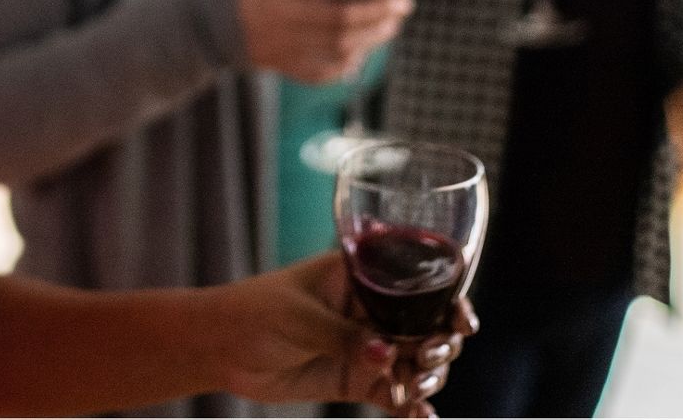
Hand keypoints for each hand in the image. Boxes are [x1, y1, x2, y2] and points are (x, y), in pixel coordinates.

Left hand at [207, 253, 477, 415]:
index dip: (448, 302)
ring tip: (411, 388)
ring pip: (416, 363)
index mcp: (361, 276)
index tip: (463, 323)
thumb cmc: (253, 312)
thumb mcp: (298, 317)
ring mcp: (367, 346)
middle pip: (427, 327)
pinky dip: (411, 408)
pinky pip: (395, 395)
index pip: (416, 285)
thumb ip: (341, 335)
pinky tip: (420, 418)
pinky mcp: (357, 379)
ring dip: (426, 377)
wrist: (220, 348)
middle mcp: (372, 310)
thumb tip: (384, 352)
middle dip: (439, 344)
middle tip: (425, 358)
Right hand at [235, 0, 413, 83]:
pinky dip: (352, 60)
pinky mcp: (286, 65)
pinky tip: (364, 49)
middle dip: (381, 10)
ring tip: (392, 24)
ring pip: (341, 45)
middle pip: (344, 17)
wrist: (213, 17)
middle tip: (404, 3)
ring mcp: (286, 42)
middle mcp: (286, 13)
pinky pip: (328, 69)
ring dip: (374, 35)